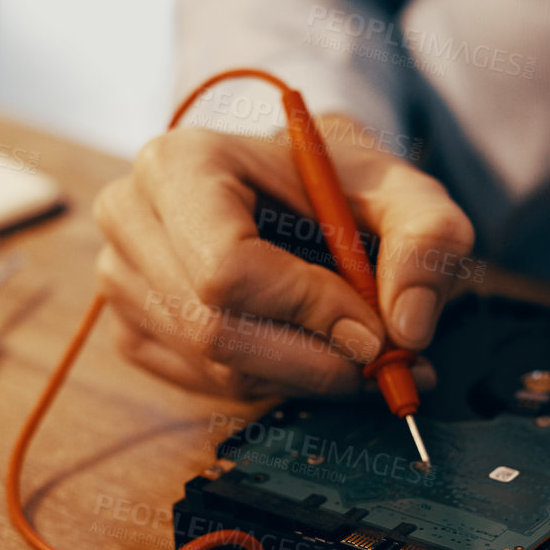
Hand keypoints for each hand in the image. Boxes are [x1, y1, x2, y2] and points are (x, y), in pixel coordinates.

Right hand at [93, 115, 474, 398]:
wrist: (289, 186)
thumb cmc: (338, 184)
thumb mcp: (404, 189)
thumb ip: (428, 241)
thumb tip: (406, 328)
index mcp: (178, 164)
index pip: (229, 268)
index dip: (308, 312)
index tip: (375, 332)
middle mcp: (130, 218)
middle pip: (216, 330)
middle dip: (313, 360)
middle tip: (383, 364)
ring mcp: (120, 279)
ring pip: (214, 367)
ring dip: (300, 376)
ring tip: (358, 354)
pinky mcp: (131, 329)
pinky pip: (204, 385)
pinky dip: (270, 383)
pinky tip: (305, 349)